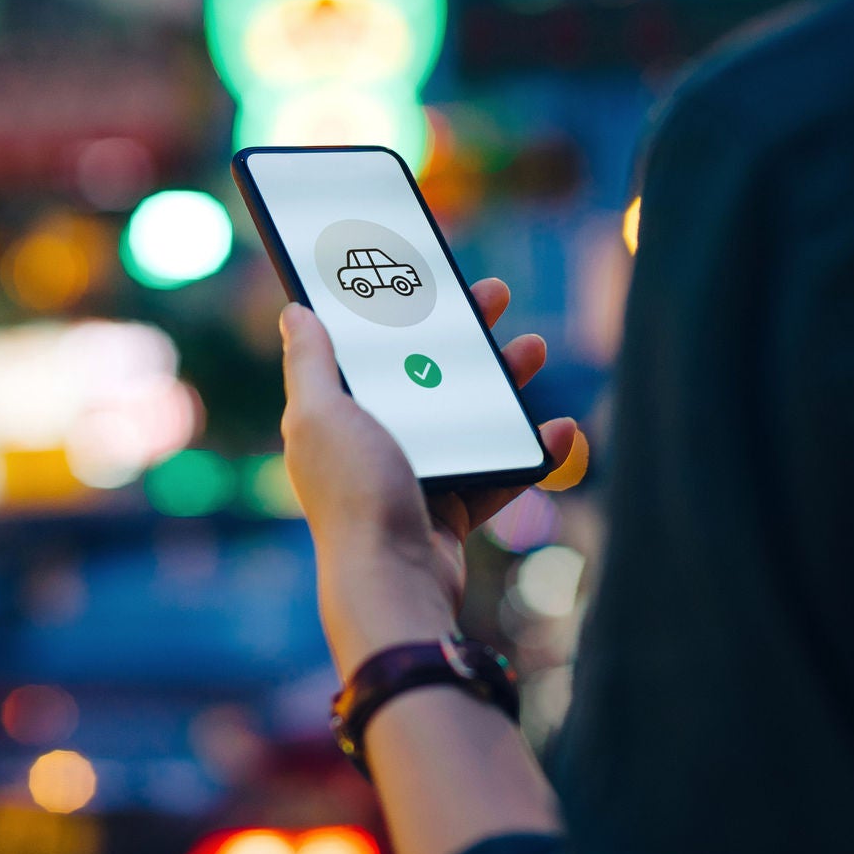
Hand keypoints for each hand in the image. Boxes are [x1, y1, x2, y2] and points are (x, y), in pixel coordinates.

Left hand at [278, 278, 579, 677]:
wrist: (394, 581)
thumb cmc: (355, 493)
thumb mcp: (322, 414)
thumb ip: (310, 362)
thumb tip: (294, 311)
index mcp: (335, 416)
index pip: (365, 348)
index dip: (392, 308)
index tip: (424, 272)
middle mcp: (371, 442)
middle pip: (422, 374)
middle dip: (460, 333)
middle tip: (494, 295)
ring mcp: (413, 476)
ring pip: (466, 416)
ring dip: (502, 381)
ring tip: (533, 349)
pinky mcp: (450, 510)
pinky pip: (496, 471)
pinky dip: (530, 452)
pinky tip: (559, 430)